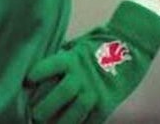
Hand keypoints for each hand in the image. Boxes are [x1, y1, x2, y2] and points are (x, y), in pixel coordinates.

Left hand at [25, 1, 159, 123]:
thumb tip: (37, 70)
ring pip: (73, 113)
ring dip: (58, 123)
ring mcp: (95, 91)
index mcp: (72, 58)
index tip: (26, 82)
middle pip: (59, 95)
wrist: (132, 47)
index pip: (48, 67)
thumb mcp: (77, 45)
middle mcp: (83, 76)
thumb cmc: (99, 45)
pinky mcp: (106, 104)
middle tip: (33, 115)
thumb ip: (60, 57)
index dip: (35, 75)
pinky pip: (90, 121)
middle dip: (43, 108)